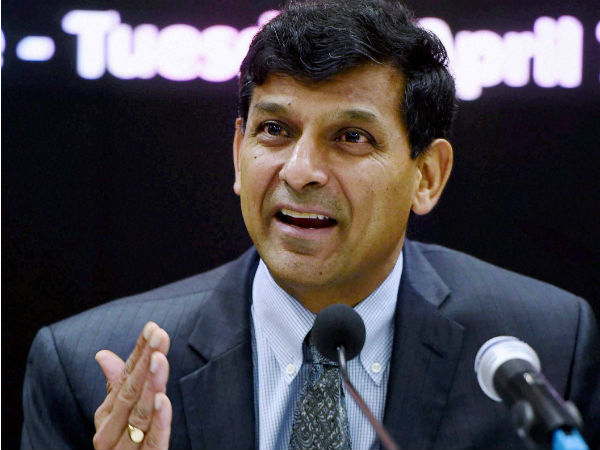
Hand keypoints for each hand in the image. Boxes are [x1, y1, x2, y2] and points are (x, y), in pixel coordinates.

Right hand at [93, 322, 171, 448]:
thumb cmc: (121, 447)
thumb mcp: (116, 416)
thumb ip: (115, 385)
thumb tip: (102, 354)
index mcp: (106, 417)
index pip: (123, 378)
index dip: (138, 353)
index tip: (153, 327)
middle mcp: (110, 432)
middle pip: (129, 392)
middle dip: (145, 361)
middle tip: (159, 335)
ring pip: (138, 414)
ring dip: (150, 385)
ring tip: (159, 359)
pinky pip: (153, 442)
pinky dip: (159, 421)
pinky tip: (163, 399)